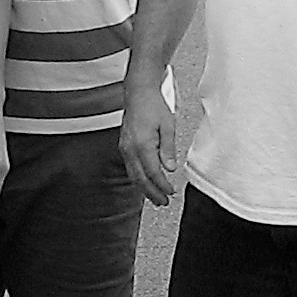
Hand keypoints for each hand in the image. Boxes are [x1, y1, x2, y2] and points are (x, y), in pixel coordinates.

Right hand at [120, 85, 182, 205]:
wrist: (138, 93)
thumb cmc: (153, 106)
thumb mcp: (167, 126)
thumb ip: (168, 149)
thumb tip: (170, 168)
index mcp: (142, 144)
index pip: (153, 173)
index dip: (163, 185)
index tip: (172, 192)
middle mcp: (130, 149)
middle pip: (140, 179)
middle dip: (152, 193)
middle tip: (163, 202)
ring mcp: (124, 149)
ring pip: (133, 176)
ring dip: (144, 189)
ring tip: (156, 198)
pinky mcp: (124, 147)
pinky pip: (130, 168)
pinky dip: (138, 179)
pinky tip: (146, 183)